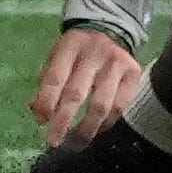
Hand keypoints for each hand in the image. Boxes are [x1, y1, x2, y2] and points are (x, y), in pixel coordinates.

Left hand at [28, 26, 142, 146]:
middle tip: (54, 142)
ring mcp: (116, 63)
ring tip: (76, 143)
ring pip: (101, 104)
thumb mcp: (57, 56)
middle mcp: (93, 53)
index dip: (47, 101)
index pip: (55, 77)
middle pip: (76, 93)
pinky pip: (120, 106)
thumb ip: (46, 81)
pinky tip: (96, 130)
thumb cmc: (78, 50)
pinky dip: (106, 123)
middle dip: (63, 121)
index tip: (41, 122)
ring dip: (86, 128)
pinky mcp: (134, 73)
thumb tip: (37, 113)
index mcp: (70, 46)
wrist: (112, 29)